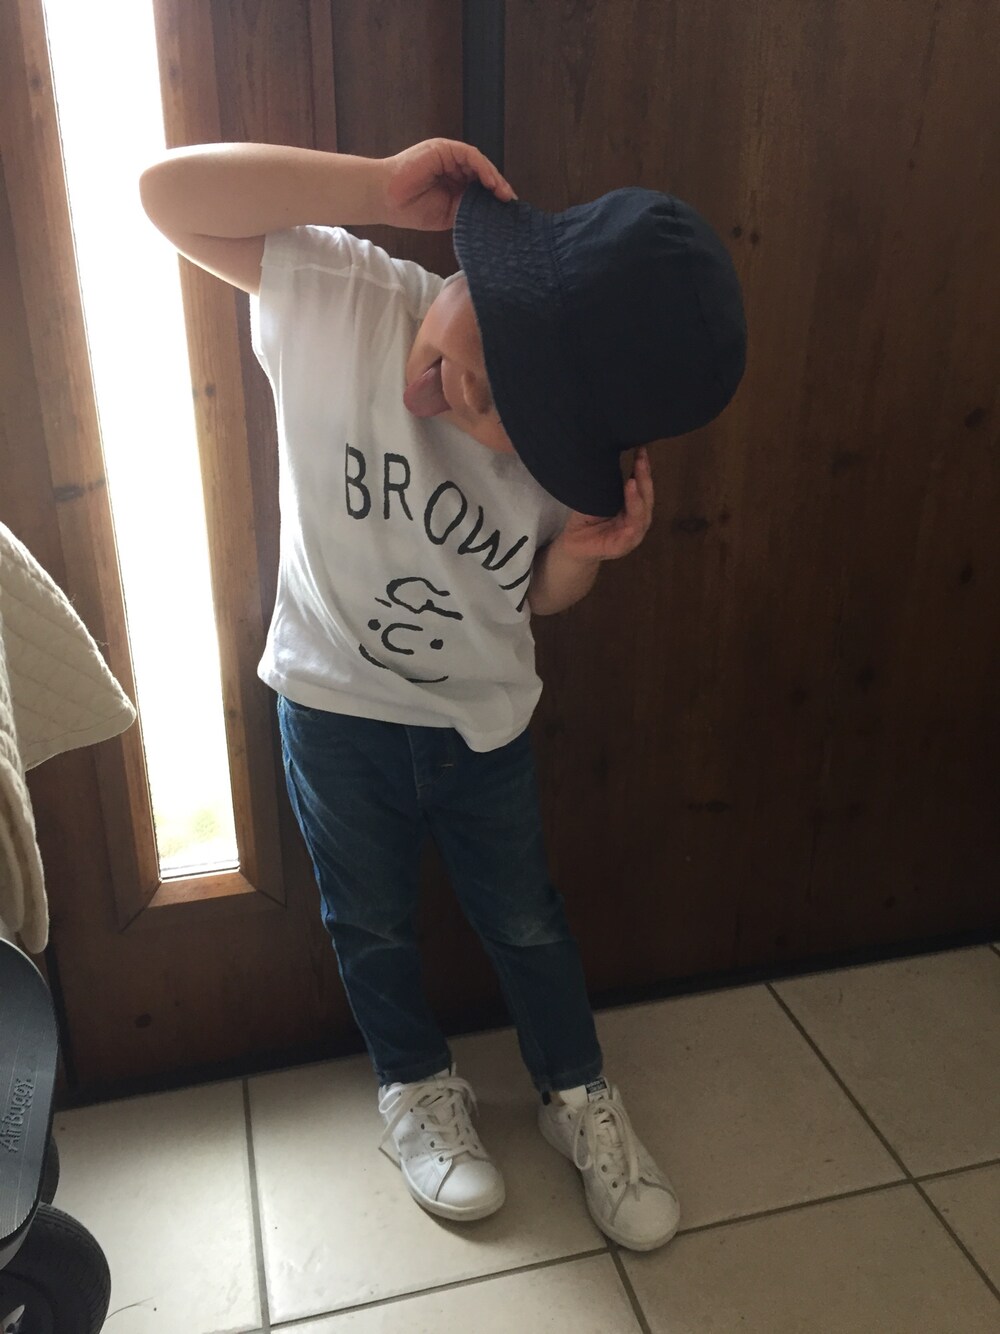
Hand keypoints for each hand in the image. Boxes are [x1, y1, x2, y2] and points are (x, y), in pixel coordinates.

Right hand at [381, 138, 516, 230]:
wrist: (386, 199)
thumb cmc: (410, 208)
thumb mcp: (448, 214)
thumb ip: (467, 209)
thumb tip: (491, 213)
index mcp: (453, 183)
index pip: (480, 187)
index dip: (494, 198)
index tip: (507, 211)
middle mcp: (452, 167)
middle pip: (483, 174)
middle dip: (498, 188)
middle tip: (510, 203)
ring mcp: (448, 156)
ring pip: (479, 164)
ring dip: (494, 178)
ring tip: (504, 195)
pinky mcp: (443, 149)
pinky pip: (470, 156)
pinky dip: (483, 168)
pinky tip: (491, 183)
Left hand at [554, 448, 654, 561]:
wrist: (572, 544)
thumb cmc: (586, 520)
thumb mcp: (596, 497)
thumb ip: (607, 482)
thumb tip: (608, 451)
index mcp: (634, 507)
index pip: (642, 486)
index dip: (643, 468)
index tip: (641, 449)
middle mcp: (637, 520)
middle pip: (646, 497)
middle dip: (644, 477)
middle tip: (641, 458)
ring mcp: (632, 535)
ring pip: (641, 514)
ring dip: (638, 497)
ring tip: (633, 480)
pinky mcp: (621, 547)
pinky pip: (630, 533)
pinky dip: (632, 520)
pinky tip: (631, 507)